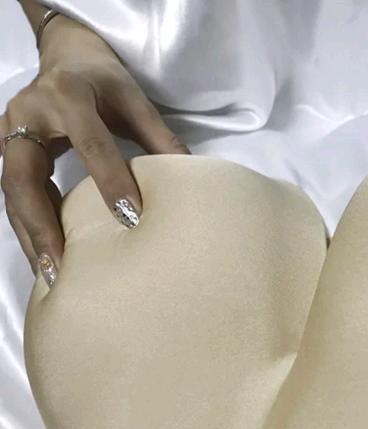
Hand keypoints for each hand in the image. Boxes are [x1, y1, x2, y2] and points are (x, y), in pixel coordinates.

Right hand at [0, 14, 189, 285]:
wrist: (66, 55)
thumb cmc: (105, 80)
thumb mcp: (135, 100)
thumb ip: (160, 138)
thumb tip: (191, 179)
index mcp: (68, 96)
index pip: (91, 144)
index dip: (110, 181)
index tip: (131, 220)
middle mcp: (28, 115)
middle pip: (25, 177)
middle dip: (41, 225)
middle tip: (62, 268)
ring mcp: (10, 133)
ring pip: (12, 192)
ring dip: (30, 236)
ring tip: (52, 276)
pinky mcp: (8, 149)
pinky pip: (14, 193)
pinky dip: (30, 225)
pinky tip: (48, 255)